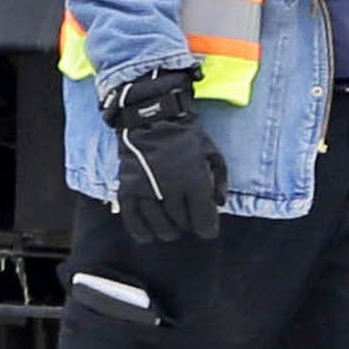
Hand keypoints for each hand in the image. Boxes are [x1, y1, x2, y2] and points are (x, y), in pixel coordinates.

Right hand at [103, 65, 226, 243]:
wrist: (152, 115)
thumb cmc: (186, 134)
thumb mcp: (212, 152)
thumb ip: (220, 180)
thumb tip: (220, 204)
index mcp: (194, 178)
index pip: (204, 220)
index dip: (208, 228)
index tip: (207, 228)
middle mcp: (171, 187)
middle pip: (182, 223)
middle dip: (188, 224)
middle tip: (188, 216)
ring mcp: (147, 188)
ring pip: (159, 225)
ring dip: (168, 229)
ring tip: (171, 225)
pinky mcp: (128, 188)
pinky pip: (133, 220)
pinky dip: (142, 232)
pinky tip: (149, 234)